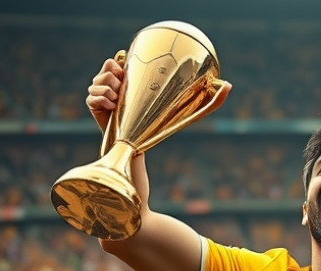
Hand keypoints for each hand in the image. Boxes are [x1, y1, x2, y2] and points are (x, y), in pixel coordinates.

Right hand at [86, 58, 232, 132]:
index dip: (120, 64)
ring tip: (120, 102)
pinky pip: (91, 96)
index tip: (130, 73)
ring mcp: (105, 102)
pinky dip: (101, 98)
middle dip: (115, 75)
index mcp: (134, 86)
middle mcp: (117, 92)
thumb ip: (211, 103)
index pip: (118, 62)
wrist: (141, 157)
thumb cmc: (167, 135)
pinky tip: (112, 107)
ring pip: (98, 81)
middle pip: (107, 68)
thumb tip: (230, 86)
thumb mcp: (189, 114)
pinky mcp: (96, 112)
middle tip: (126, 90)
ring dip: (109, 88)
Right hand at [87, 58, 124, 132]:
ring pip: (104, 87)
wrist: (124, 126)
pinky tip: (112, 108)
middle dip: (118, 86)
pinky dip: (108, 103)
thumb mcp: (132, 89)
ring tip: (117, 103)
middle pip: (108, 75)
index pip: (110, 63)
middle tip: (121, 96)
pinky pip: (99, 98)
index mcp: (109, 75)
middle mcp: (99, 81)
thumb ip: (129, 76)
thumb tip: (128, 56)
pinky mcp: (90, 102)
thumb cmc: (130, 107)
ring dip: (114, 96)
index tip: (124, 82)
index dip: (118, 71)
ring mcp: (93, 91)